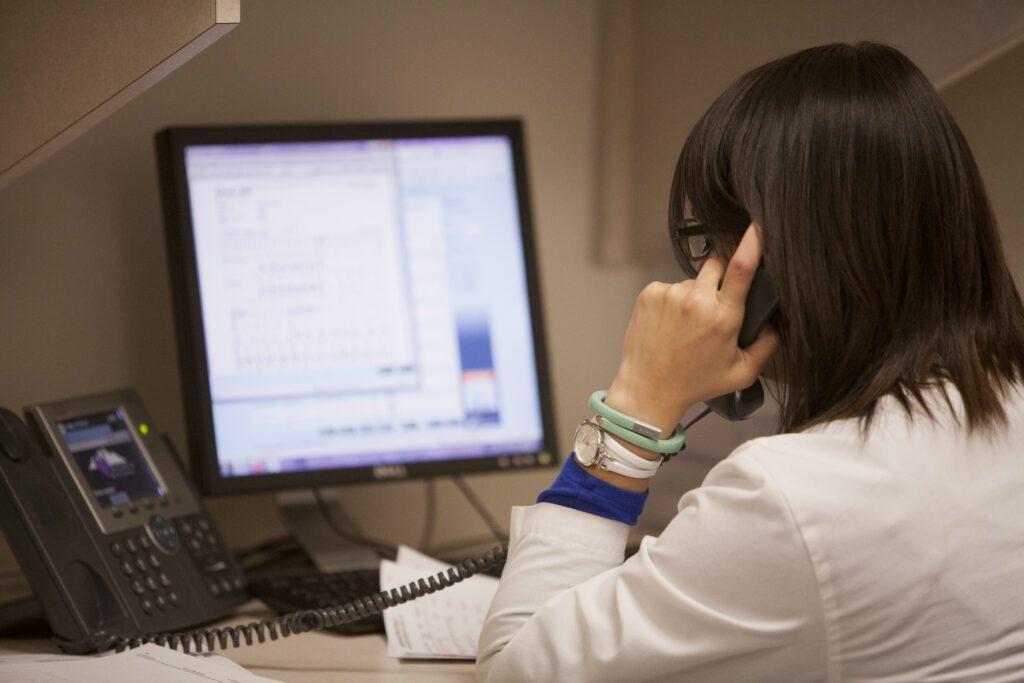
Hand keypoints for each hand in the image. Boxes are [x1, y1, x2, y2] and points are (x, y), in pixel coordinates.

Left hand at [605, 224, 778, 436]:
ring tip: (686, 326)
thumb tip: (777, 321)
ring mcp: (670, 294)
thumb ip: (767, 345)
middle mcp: (696, 300)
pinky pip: (670, 286)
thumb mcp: (741, 372)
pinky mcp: (650, 293)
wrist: (648, 389)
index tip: (758, 224)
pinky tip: (670, 323)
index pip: (743, 267)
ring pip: (693, 279)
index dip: (753, 241)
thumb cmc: (695, 383)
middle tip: (715, 306)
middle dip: (721, 278)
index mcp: (723, 316)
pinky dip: (673, 300)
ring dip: (695, 294)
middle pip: (718, 264)